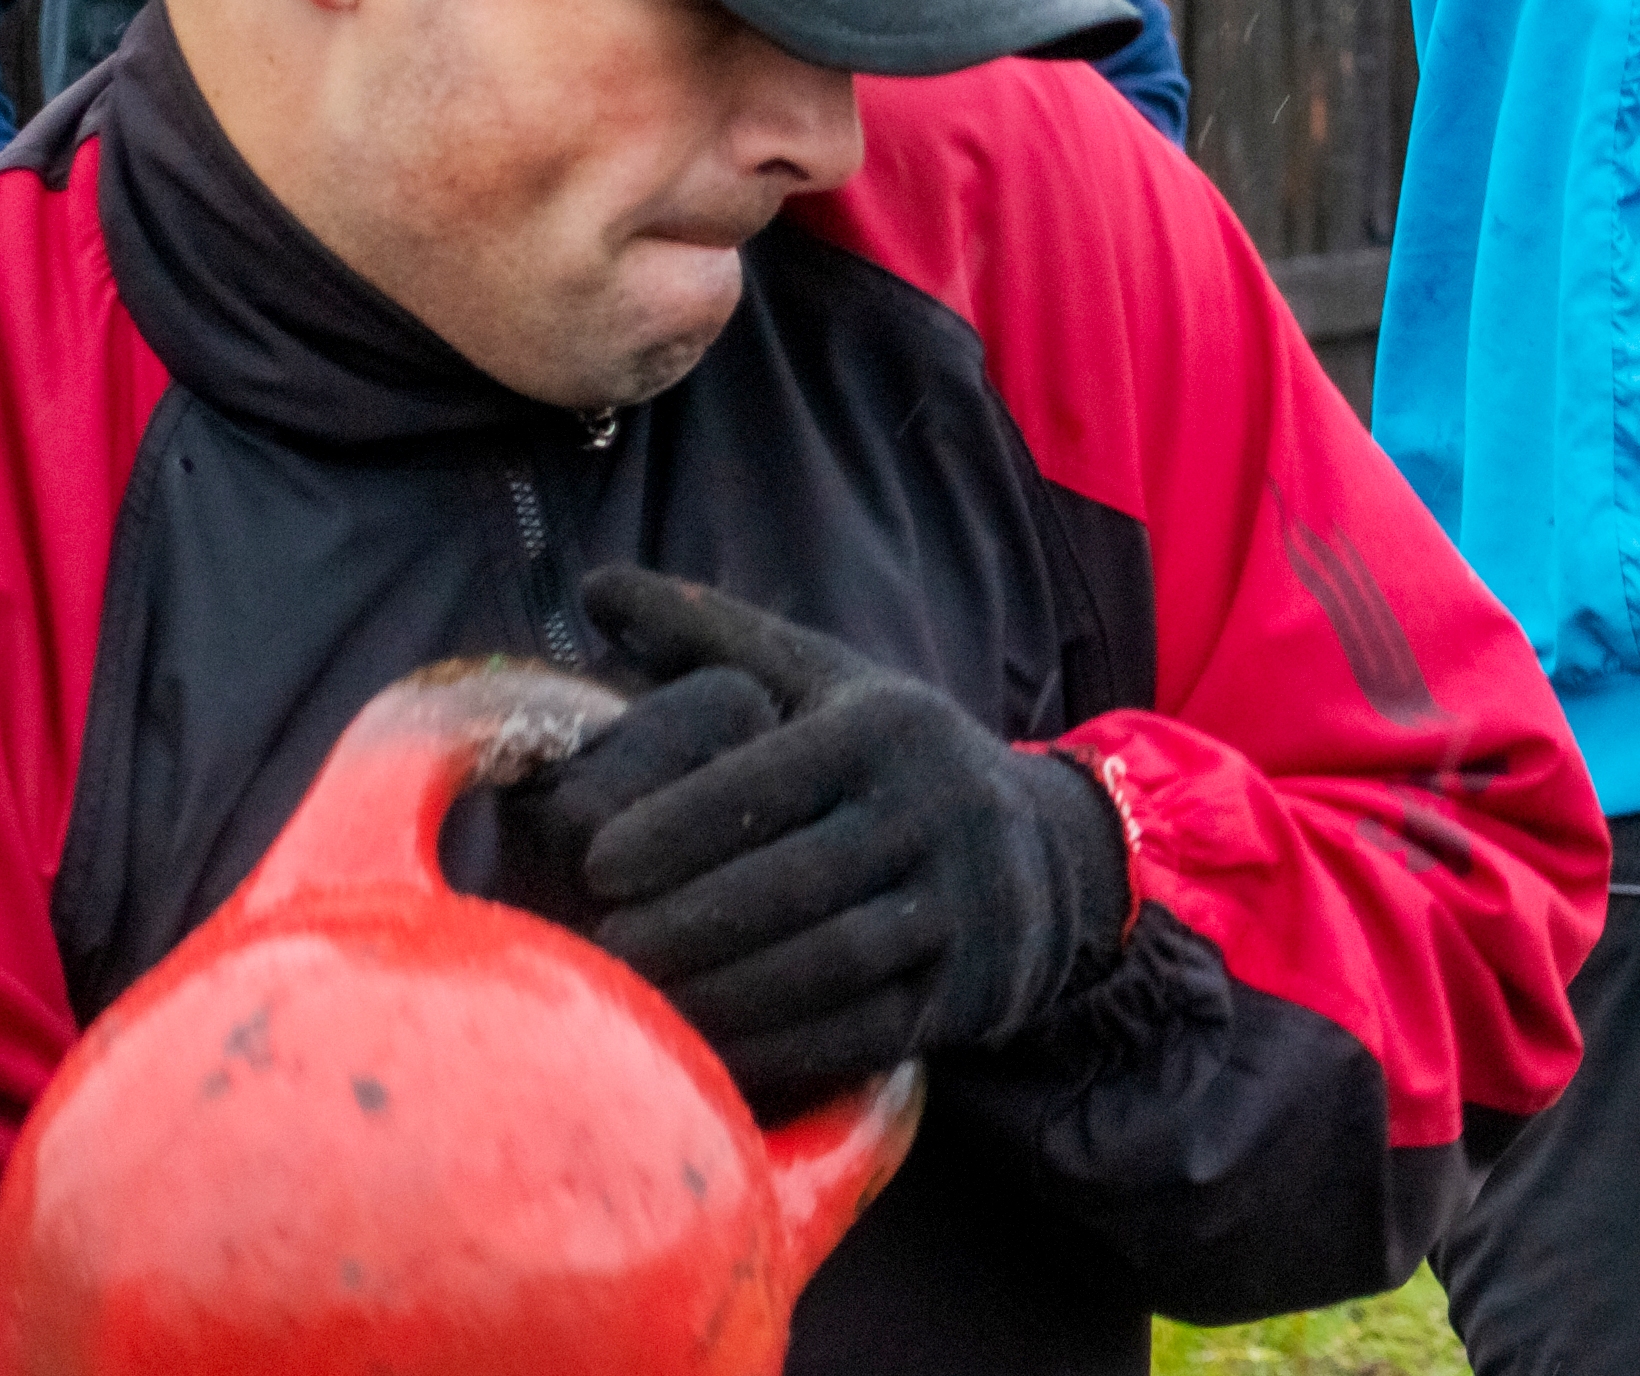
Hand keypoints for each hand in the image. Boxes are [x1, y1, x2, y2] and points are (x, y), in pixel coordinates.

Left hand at [496, 568, 1135, 1110]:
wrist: (1045, 859)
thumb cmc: (888, 762)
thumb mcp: (824, 680)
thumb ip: (712, 633)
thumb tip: (594, 584)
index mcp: (889, 729)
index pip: (773, 780)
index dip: (680, 824)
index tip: (595, 863)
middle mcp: (936, 811)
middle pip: (796, 881)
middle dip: (687, 921)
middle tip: (596, 950)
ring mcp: (960, 907)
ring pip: (828, 962)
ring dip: (723, 992)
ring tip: (636, 1006)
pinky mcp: (964, 994)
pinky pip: (860, 1032)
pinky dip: (777, 1048)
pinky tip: (702, 1055)